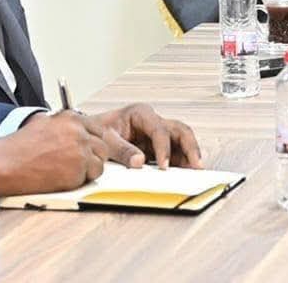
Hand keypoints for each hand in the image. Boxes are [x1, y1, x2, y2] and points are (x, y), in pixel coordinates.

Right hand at [0, 110, 107, 196]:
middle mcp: (78, 131)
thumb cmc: (19, 147)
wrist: (6, 164)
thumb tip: (70, 128)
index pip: (97, 128)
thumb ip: (60, 123)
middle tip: (80, 164)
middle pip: (102, 145)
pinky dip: (82, 179)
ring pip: (100, 162)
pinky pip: (92, 176)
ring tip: (69, 172)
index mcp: (70, 118)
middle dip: (94, 156)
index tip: (88, 149)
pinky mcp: (79, 169)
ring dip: (89, 169)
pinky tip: (65, 178)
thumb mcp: (41, 123)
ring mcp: (80, 150)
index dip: (92, 141)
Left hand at [89, 103, 203, 169]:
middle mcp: (153, 122)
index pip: (160, 130)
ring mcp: (157, 134)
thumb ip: (122, 150)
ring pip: (182, 141)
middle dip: (191, 147)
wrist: (91, 133)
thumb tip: (139, 162)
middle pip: (180, 131)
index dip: (164, 148)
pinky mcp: (157, 147)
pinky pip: (175, 153)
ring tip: (196, 172)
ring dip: (190, 155)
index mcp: (141, 114)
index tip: (164, 166)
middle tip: (197, 165)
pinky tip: (185, 174)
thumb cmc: (98, 131)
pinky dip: (181, 162)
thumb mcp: (106, 140)